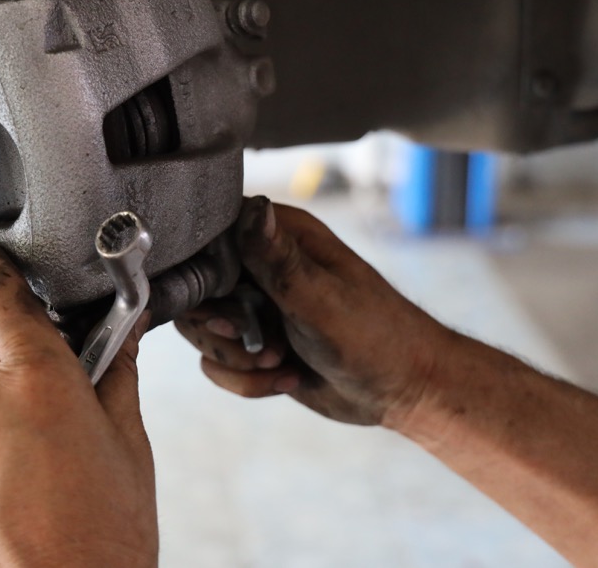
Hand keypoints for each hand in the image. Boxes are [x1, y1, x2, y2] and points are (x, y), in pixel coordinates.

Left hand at [0, 243, 157, 566]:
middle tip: (66, 449)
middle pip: (5, 376)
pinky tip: (9, 514)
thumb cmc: (101, 547)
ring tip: (40, 496)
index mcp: (40, 380)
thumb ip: (116, 378)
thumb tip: (123, 334)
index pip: (3, 295)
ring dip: (2, 444)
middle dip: (31, 399)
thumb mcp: (130, 452)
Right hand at [176, 197, 450, 426]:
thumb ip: (278, 260)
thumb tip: (253, 208)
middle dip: (222, 331)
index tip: (233, 307)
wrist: (403, 390)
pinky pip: (217, 365)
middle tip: (263, 343)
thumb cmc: (375, 337)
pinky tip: (287, 378)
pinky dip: (247, 382)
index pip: (208, 237)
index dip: (205, 275)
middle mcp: (259, 267)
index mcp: (277, 237)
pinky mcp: (254, 345)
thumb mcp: (322, 298)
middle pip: (194, 291)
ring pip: (201, 332)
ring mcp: (254, 307)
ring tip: (281, 362)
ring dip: (237, 360)